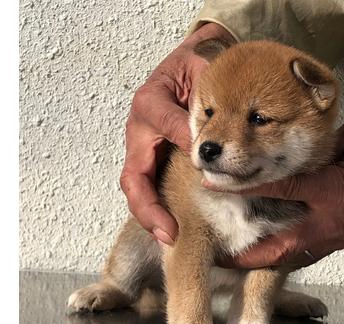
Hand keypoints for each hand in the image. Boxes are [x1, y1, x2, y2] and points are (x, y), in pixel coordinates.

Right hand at [120, 23, 234, 244]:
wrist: (186, 64)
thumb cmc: (194, 66)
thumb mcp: (201, 70)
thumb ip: (206, 94)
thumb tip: (209, 140)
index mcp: (150, 103)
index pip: (165, 128)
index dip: (185, 146)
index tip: (205, 166)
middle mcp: (139, 129)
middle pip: (133, 175)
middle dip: (149, 207)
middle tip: (170, 232)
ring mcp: (142, 147)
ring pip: (137, 187)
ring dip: (151, 215)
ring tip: (171, 238)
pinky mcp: (150, 157)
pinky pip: (148, 186)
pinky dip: (157, 208)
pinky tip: (173, 227)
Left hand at [207, 113, 343, 268]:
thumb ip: (326, 139)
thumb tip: (302, 142)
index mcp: (331, 189)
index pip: (278, 187)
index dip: (245, 184)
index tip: (214, 181)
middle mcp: (327, 220)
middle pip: (276, 244)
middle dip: (244, 251)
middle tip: (215, 249)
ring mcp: (333, 236)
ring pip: (288, 256)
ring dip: (260, 258)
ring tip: (232, 258)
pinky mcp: (339, 242)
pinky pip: (303, 253)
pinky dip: (281, 254)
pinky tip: (266, 249)